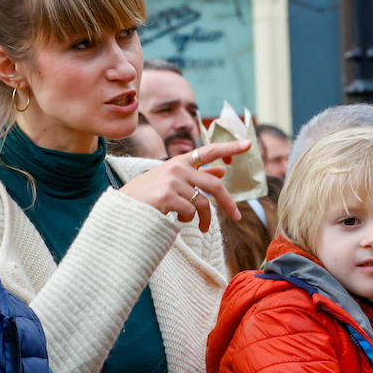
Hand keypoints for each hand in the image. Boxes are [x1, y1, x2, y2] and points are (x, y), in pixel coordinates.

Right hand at [119, 140, 247, 233]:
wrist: (123, 207)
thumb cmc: (148, 195)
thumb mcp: (172, 181)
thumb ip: (196, 176)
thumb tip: (221, 172)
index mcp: (179, 161)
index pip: (208, 151)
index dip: (229, 147)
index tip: (248, 144)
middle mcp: (177, 167)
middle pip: (214, 185)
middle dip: (228, 203)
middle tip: (236, 217)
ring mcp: (172, 181)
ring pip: (202, 203)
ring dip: (204, 219)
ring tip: (202, 227)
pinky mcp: (168, 196)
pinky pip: (190, 212)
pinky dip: (187, 220)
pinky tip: (176, 220)